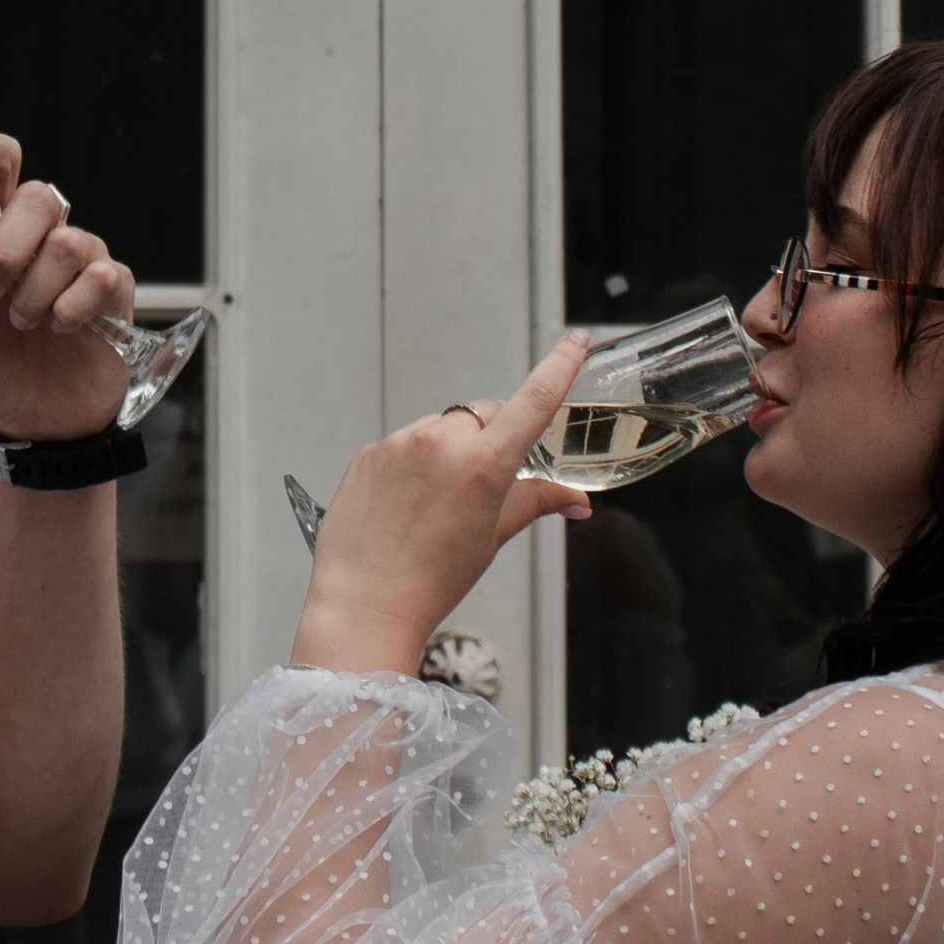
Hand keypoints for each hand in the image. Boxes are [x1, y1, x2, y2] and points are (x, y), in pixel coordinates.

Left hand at [0, 128, 134, 439]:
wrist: (28, 428)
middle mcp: (37, 240)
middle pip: (38, 196)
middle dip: (10, 244)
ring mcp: (77, 264)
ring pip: (70, 239)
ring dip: (37, 287)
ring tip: (21, 324)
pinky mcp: (110, 294)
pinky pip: (103, 275)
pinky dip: (75, 304)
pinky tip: (60, 330)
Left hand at [291, 332, 591, 675]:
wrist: (365, 604)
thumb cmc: (433, 579)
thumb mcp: (492, 538)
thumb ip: (535, 503)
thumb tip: (578, 501)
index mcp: (483, 463)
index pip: (533, 400)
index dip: (559, 365)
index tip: (575, 339)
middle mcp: (441, 442)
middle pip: (484, 415)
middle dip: (493, 436)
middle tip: (484, 485)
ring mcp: (400, 443)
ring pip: (442, 429)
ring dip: (450, 451)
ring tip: (435, 507)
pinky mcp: (369, 453)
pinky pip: (404, 444)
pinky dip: (414, 464)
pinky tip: (406, 507)